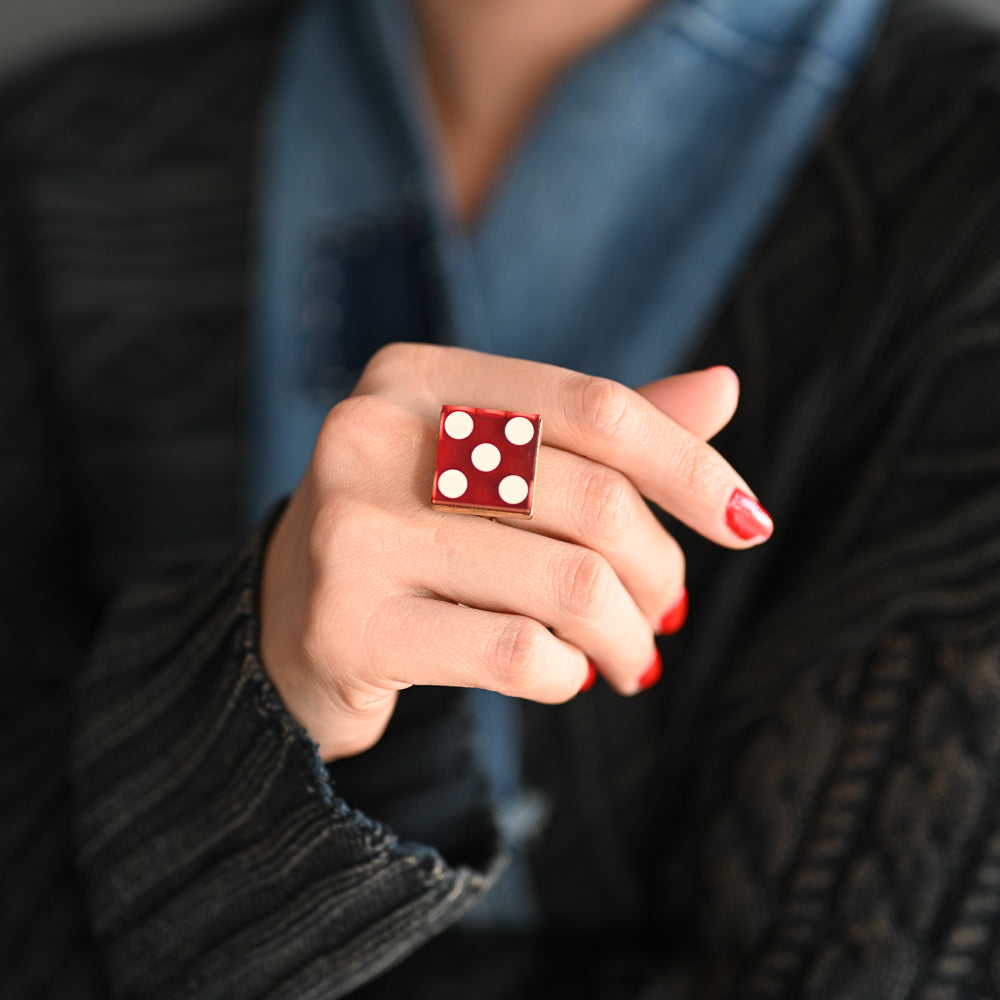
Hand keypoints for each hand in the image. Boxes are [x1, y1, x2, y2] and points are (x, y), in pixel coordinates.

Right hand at [259, 344, 767, 760]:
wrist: (288, 625)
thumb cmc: (416, 535)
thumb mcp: (493, 467)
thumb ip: (600, 435)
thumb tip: (725, 386)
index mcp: (413, 377)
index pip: (593, 406)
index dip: (689, 467)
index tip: (748, 525)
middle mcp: (370, 435)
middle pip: (588, 497)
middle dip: (657, 569)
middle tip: (666, 612)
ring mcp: (350, 530)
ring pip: (564, 583)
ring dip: (625, 634)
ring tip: (631, 657)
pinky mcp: (346, 624)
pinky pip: (512, 652)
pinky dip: (566, 673)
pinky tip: (564, 675)